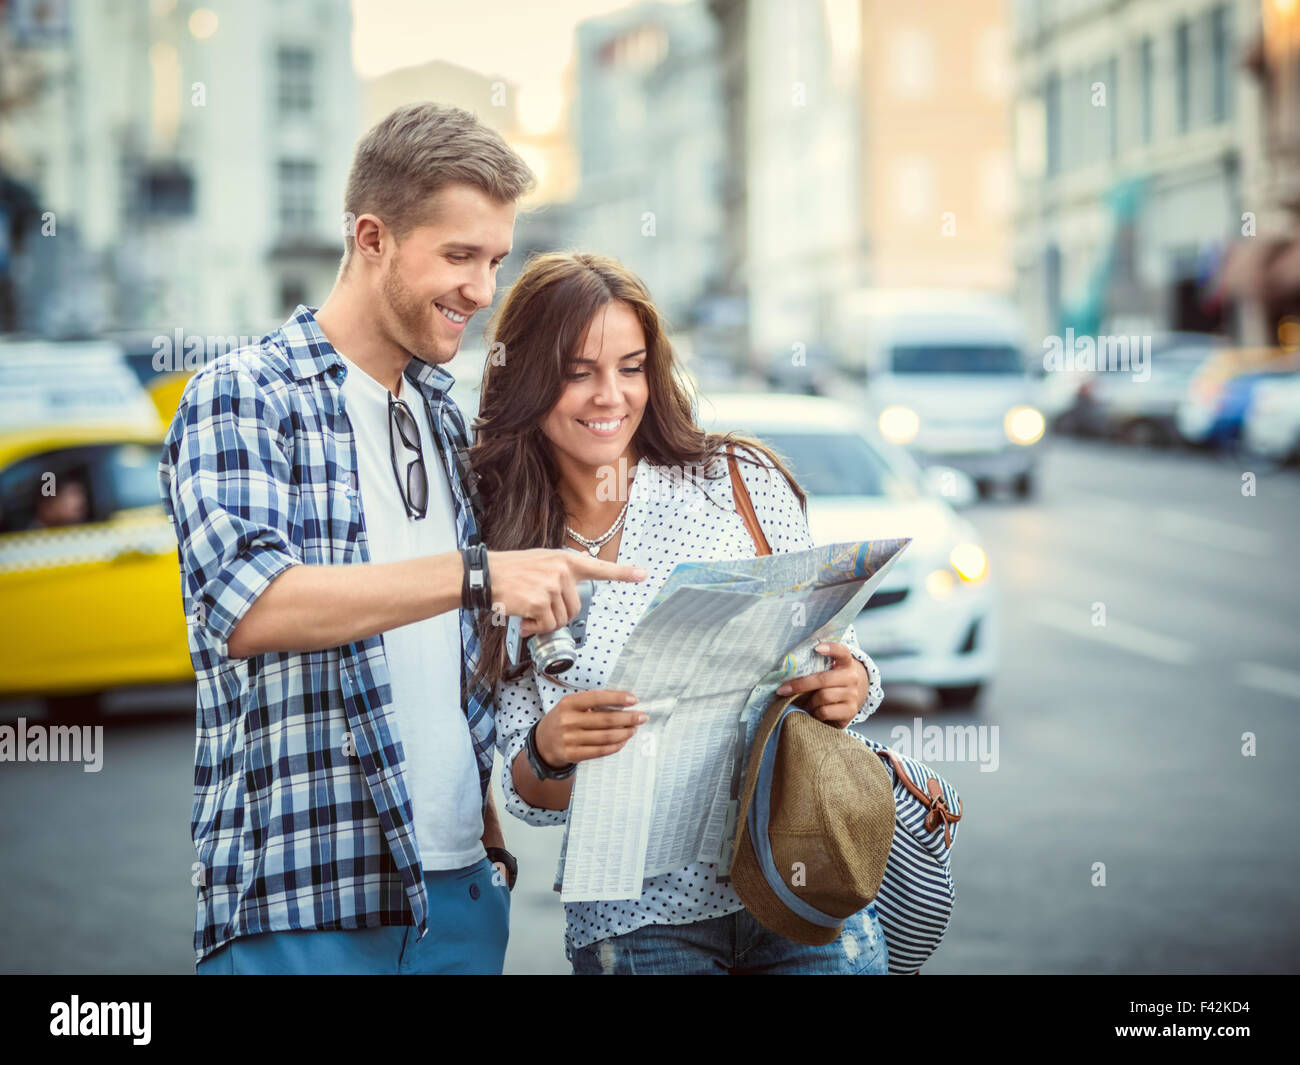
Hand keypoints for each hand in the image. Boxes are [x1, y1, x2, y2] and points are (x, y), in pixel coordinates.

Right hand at [486, 549, 646, 637]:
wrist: (484, 575)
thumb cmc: (510, 571)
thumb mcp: (541, 561)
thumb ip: (561, 572)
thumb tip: (575, 586)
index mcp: (564, 560)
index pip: (599, 567)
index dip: (623, 573)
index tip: (643, 575)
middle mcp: (561, 571)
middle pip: (574, 609)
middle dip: (557, 616)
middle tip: (537, 611)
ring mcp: (551, 586)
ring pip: (560, 620)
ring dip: (544, 624)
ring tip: (526, 612)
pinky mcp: (539, 601)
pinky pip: (546, 626)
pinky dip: (534, 629)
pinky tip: (522, 620)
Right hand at [534, 688, 646, 766]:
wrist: (542, 742)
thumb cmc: (563, 719)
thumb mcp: (571, 705)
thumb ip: (593, 702)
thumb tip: (623, 703)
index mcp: (569, 703)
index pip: (597, 698)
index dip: (618, 698)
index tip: (634, 700)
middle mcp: (568, 720)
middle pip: (606, 719)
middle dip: (628, 718)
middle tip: (642, 717)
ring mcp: (569, 739)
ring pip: (606, 737)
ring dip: (624, 733)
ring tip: (633, 729)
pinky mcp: (572, 754)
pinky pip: (600, 751)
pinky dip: (615, 746)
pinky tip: (623, 741)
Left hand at [775, 641, 868, 728]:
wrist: (847, 703)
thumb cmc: (828, 685)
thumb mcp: (825, 673)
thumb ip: (813, 668)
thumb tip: (785, 672)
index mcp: (845, 663)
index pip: (842, 652)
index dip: (831, 649)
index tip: (817, 648)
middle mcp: (851, 677)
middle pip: (823, 679)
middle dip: (800, 685)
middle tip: (783, 690)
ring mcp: (852, 694)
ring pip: (823, 696)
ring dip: (808, 702)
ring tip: (802, 703)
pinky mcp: (851, 710)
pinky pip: (825, 711)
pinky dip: (815, 713)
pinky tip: (813, 711)